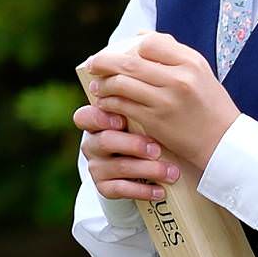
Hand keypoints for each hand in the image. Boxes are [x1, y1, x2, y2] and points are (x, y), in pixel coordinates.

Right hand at [74, 79, 181, 201]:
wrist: (147, 166)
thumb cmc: (148, 129)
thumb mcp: (142, 111)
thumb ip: (141, 92)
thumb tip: (154, 66)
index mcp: (98, 119)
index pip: (87, 115)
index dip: (101, 118)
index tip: (123, 119)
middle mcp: (93, 142)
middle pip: (103, 141)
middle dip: (130, 144)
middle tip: (156, 147)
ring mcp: (97, 166)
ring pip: (116, 167)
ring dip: (145, 169)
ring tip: (170, 171)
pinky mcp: (105, 187)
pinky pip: (119, 190)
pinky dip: (142, 190)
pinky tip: (160, 189)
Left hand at [85, 36, 238, 172]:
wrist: (223, 142)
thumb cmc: (210, 105)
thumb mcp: (201, 72)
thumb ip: (173, 52)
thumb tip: (140, 36)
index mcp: (191, 62)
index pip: (150, 42)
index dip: (130, 46)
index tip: (120, 53)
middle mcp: (178, 79)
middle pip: (129, 62)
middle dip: (104, 62)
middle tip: (93, 64)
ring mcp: (165, 100)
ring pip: (121, 84)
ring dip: (103, 84)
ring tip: (97, 86)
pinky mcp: (155, 121)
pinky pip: (123, 106)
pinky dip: (109, 102)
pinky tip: (105, 103)